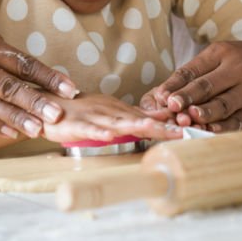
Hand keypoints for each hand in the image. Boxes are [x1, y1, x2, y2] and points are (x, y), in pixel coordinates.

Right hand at [42, 94, 182, 142]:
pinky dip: (98, 132)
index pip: (149, 118)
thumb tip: (166, 117)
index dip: (169, 123)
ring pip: (117, 122)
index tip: (191, 129)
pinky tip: (108, 136)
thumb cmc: (84, 112)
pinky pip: (88, 129)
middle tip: (181, 130)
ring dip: (135, 125)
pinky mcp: (76, 125)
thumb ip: (139, 116)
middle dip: (160, 125)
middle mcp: (111, 112)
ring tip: (153, 129)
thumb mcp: (115, 112)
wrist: (50, 104)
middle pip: (138, 119)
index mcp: (122, 110)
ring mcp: (94, 117)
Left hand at [140, 36, 241, 130]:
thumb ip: (205, 70)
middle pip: (203, 86)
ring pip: (221, 104)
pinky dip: (223, 127)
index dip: (172, 85)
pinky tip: (210, 132)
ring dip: (201, 115)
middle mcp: (237, 68)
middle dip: (183, 99)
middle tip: (168, 108)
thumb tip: (168, 93)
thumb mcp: (233, 53)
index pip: (191, 69)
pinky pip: (239, 120)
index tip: (157, 98)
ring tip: (185, 121)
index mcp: (224, 51)